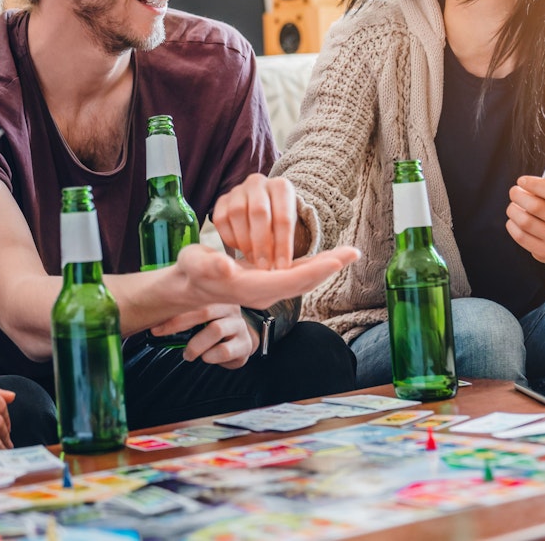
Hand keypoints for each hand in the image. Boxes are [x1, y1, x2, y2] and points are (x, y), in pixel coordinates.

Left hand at [154, 304, 255, 368]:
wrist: (239, 345)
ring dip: (196, 345)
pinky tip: (206, 357)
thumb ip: (184, 312)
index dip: (173, 314)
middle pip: (204, 311)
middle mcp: (231, 308)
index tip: (156, 327)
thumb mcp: (199, 318)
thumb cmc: (212, 330)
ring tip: (189, 354)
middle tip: (163, 335)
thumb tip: (155, 316)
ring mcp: (240, 325)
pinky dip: (210, 356)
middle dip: (178, 325)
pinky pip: (224, 350)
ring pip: (216, 330)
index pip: (194, 299)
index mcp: (218, 297)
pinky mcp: (246, 344)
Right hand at [175, 242, 357, 310]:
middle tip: (354, 253)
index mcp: (252, 288)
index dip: (314, 270)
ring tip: (347, 253)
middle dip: (329, 267)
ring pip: (303, 278)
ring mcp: (268, 287)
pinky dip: (313, 265)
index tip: (336, 259)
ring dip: (325, 266)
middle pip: (304, 281)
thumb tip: (226, 266)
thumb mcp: (197, 265)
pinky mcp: (268, 280)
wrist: (190, 286)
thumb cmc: (192, 273)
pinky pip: (296, 274)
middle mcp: (265, 291)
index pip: (291, 280)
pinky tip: (325, 257)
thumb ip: (210, 266)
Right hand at [211, 174, 300, 267]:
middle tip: (264, 267)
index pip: (283, 217)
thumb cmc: (280, 224)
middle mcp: (258, 183)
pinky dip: (230, 238)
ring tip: (252, 260)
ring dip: (245, 242)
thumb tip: (281, 269)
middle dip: (261, 244)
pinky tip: (239, 248)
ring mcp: (238, 190)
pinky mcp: (221, 200)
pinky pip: (221, 220)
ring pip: (237, 214)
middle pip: (259, 213)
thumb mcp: (290, 229)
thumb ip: (285, 243)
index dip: (283, 244)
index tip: (283, 267)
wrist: (263, 210)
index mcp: (281, 187)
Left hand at [506, 176, 544, 266]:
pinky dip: (512, 225)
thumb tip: (526, 183)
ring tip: (513, 206)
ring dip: (513, 210)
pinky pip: (521, 237)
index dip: (535, 184)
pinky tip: (513, 220)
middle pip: (537, 207)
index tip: (522, 181)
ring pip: (526, 222)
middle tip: (514, 191)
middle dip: (519, 196)